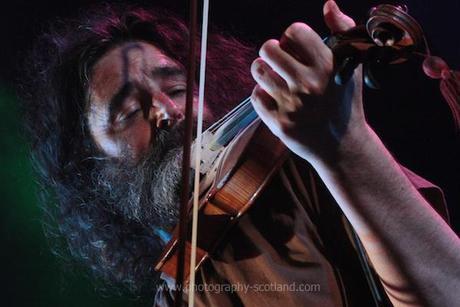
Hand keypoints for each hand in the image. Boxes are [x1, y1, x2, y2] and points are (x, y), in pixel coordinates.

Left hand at [251, 0, 366, 164]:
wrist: (340, 145)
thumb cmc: (344, 100)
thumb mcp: (351, 65)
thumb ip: (342, 31)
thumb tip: (329, 4)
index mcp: (328, 65)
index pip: (293, 31)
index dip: (291, 37)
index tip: (296, 48)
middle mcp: (309, 84)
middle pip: (268, 48)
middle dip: (271, 52)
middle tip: (279, 61)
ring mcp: (293, 105)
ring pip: (258, 71)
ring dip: (264, 72)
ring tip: (276, 79)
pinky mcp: (279, 123)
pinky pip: (255, 95)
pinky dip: (262, 94)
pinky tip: (275, 98)